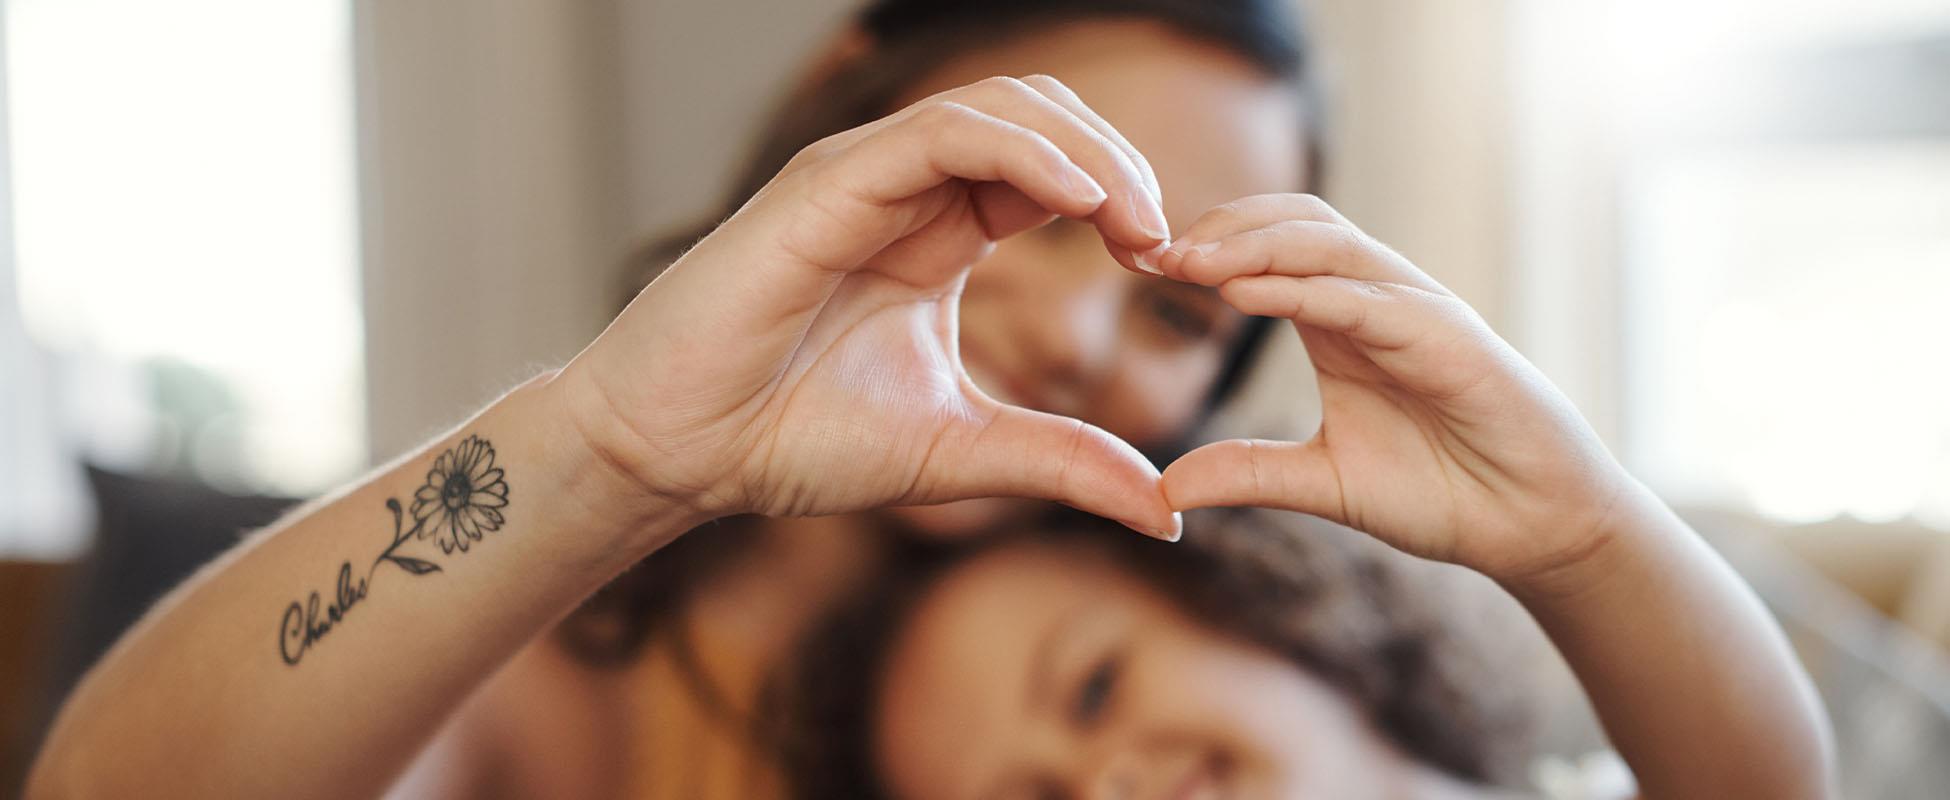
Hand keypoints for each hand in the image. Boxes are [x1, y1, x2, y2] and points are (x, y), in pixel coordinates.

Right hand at [558, 76, 1181, 538]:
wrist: (678, 455)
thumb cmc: (789, 440)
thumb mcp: (960, 451)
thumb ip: (1061, 463)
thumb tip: (1166, 511)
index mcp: (936, 233)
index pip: (1052, 172)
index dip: (1121, 201)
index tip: (1168, 268)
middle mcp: (904, 190)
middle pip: (1040, 121)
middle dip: (1120, 164)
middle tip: (1166, 242)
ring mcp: (864, 176)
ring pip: (1000, 108)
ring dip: (1086, 152)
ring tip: (1138, 221)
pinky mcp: (827, 183)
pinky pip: (943, 135)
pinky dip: (1022, 153)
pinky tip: (1081, 204)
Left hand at [1155, 194, 1633, 579]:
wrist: (1530, 526)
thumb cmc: (1440, 492)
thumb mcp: (1322, 484)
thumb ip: (1248, 473)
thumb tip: (1165, 490)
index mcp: (1339, 322)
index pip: (1266, 249)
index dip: (1204, 247)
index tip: (1136, 264)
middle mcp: (1375, 301)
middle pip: (1293, 223)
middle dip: (1220, 227)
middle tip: (1150, 251)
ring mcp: (1415, 312)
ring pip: (1329, 245)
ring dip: (1252, 245)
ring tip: (1187, 260)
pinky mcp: (1447, 339)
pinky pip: (1366, 298)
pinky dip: (1303, 289)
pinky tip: (1246, 292)